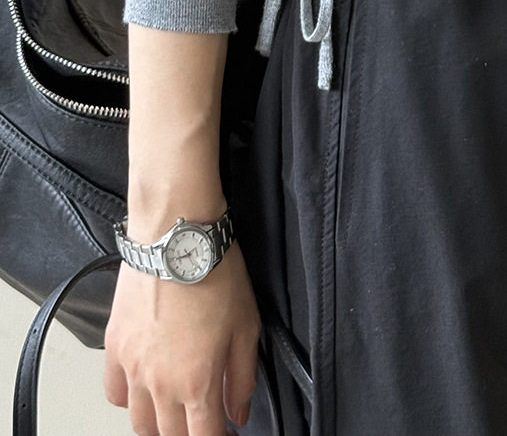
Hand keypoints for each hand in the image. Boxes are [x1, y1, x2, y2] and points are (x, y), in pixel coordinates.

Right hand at [103, 237, 260, 435]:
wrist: (177, 236)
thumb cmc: (217, 274)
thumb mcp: (248, 326)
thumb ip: (242, 378)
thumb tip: (238, 414)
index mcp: (197, 383)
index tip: (226, 432)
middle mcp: (160, 383)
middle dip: (190, 434)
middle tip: (206, 419)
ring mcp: (133, 367)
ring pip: (139, 423)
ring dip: (160, 424)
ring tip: (177, 410)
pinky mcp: (114, 347)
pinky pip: (114, 393)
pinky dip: (129, 399)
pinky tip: (146, 387)